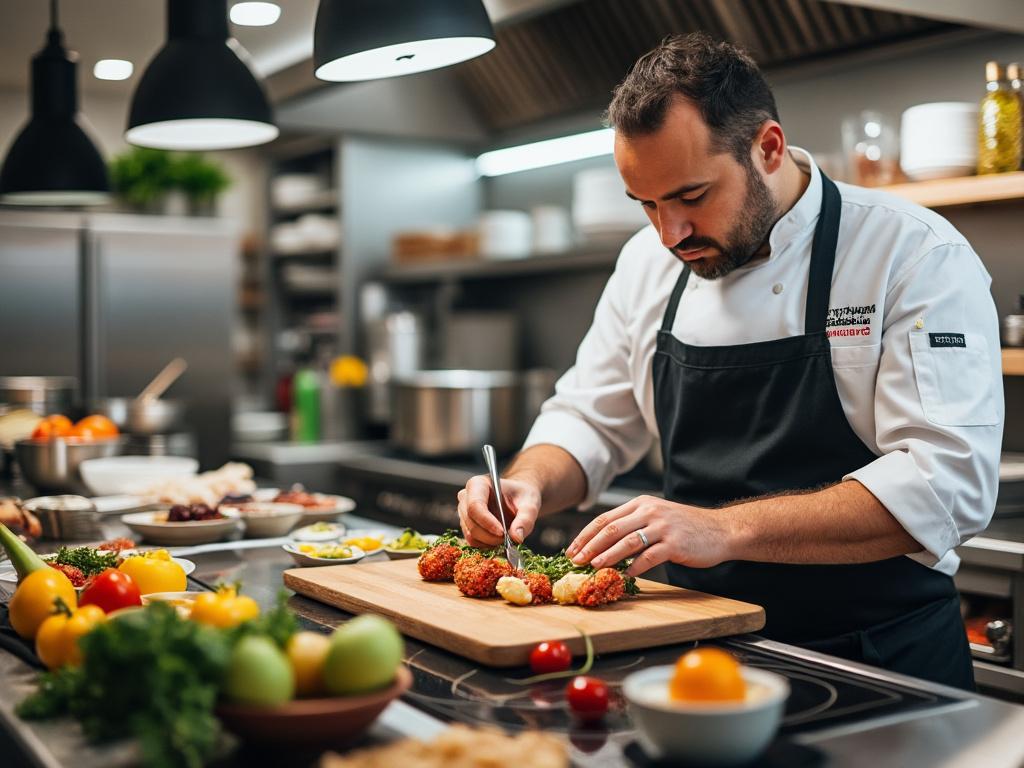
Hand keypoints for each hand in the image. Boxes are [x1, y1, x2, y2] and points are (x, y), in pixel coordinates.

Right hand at [457, 474, 541, 547]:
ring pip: (470, 534)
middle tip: (509, 538)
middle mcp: (466, 497)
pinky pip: (472, 541)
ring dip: (490, 542)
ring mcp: (463, 512)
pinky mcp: (466, 525)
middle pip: (471, 522)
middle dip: (490, 535)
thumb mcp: (530, 504)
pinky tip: (499, 539)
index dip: (487, 522)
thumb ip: (525, 519)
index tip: (503, 533)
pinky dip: (487, 545)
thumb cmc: (522, 496)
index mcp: (478, 484)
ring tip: (506, 537)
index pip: (474, 506)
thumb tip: (516, 537)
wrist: (518, 499)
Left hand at [565, 495, 733, 576]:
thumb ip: (632, 524)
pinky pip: (649, 557)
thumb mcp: (656, 516)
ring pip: (627, 542)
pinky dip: (634, 567)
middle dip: (590, 546)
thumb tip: (601, 545)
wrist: (721, 530)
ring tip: (594, 567)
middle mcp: (650, 511)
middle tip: (576, 560)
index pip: (605, 518)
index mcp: (641, 504)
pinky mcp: (675, 544)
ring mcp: (663, 527)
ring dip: (607, 556)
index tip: (572, 550)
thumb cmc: (685, 527)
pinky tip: (625, 575)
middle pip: (611, 529)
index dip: (585, 535)